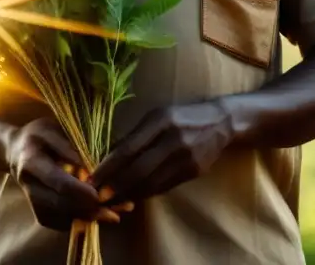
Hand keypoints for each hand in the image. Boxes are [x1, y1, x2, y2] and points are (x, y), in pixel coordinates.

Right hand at [6, 118, 120, 230]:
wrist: (14, 150)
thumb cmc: (38, 135)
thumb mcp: (53, 129)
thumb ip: (70, 146)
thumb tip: (91, 166)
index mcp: (31, 161)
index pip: (57, 181)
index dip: (79, 190)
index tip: (99, 194)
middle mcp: (28, 184)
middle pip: (59, 203)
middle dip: (87, 209)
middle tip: (113, 212)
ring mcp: (31, 200)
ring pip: (59, 217)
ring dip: (86, 218)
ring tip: (112, 215)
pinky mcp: (37, 211)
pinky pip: (57, 222)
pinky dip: (78, 220)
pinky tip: (97, 215)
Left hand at [89, 101, 233, 204]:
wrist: (223, 121)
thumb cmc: (183, 115)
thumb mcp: (158, 115)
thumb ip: (136, 135)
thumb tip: (108, 156)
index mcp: (161, 121)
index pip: (129, 148)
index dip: (109, 167)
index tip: (92, 179)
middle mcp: (174, 140)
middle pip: (139, 170)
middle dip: (115, 186)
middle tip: (98, 196)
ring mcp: (186, 158)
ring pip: (151, 183)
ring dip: (128, 194)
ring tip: (111, 200)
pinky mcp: (194, 172)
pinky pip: (164, 187)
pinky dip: (146, 193)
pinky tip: (133, 196)